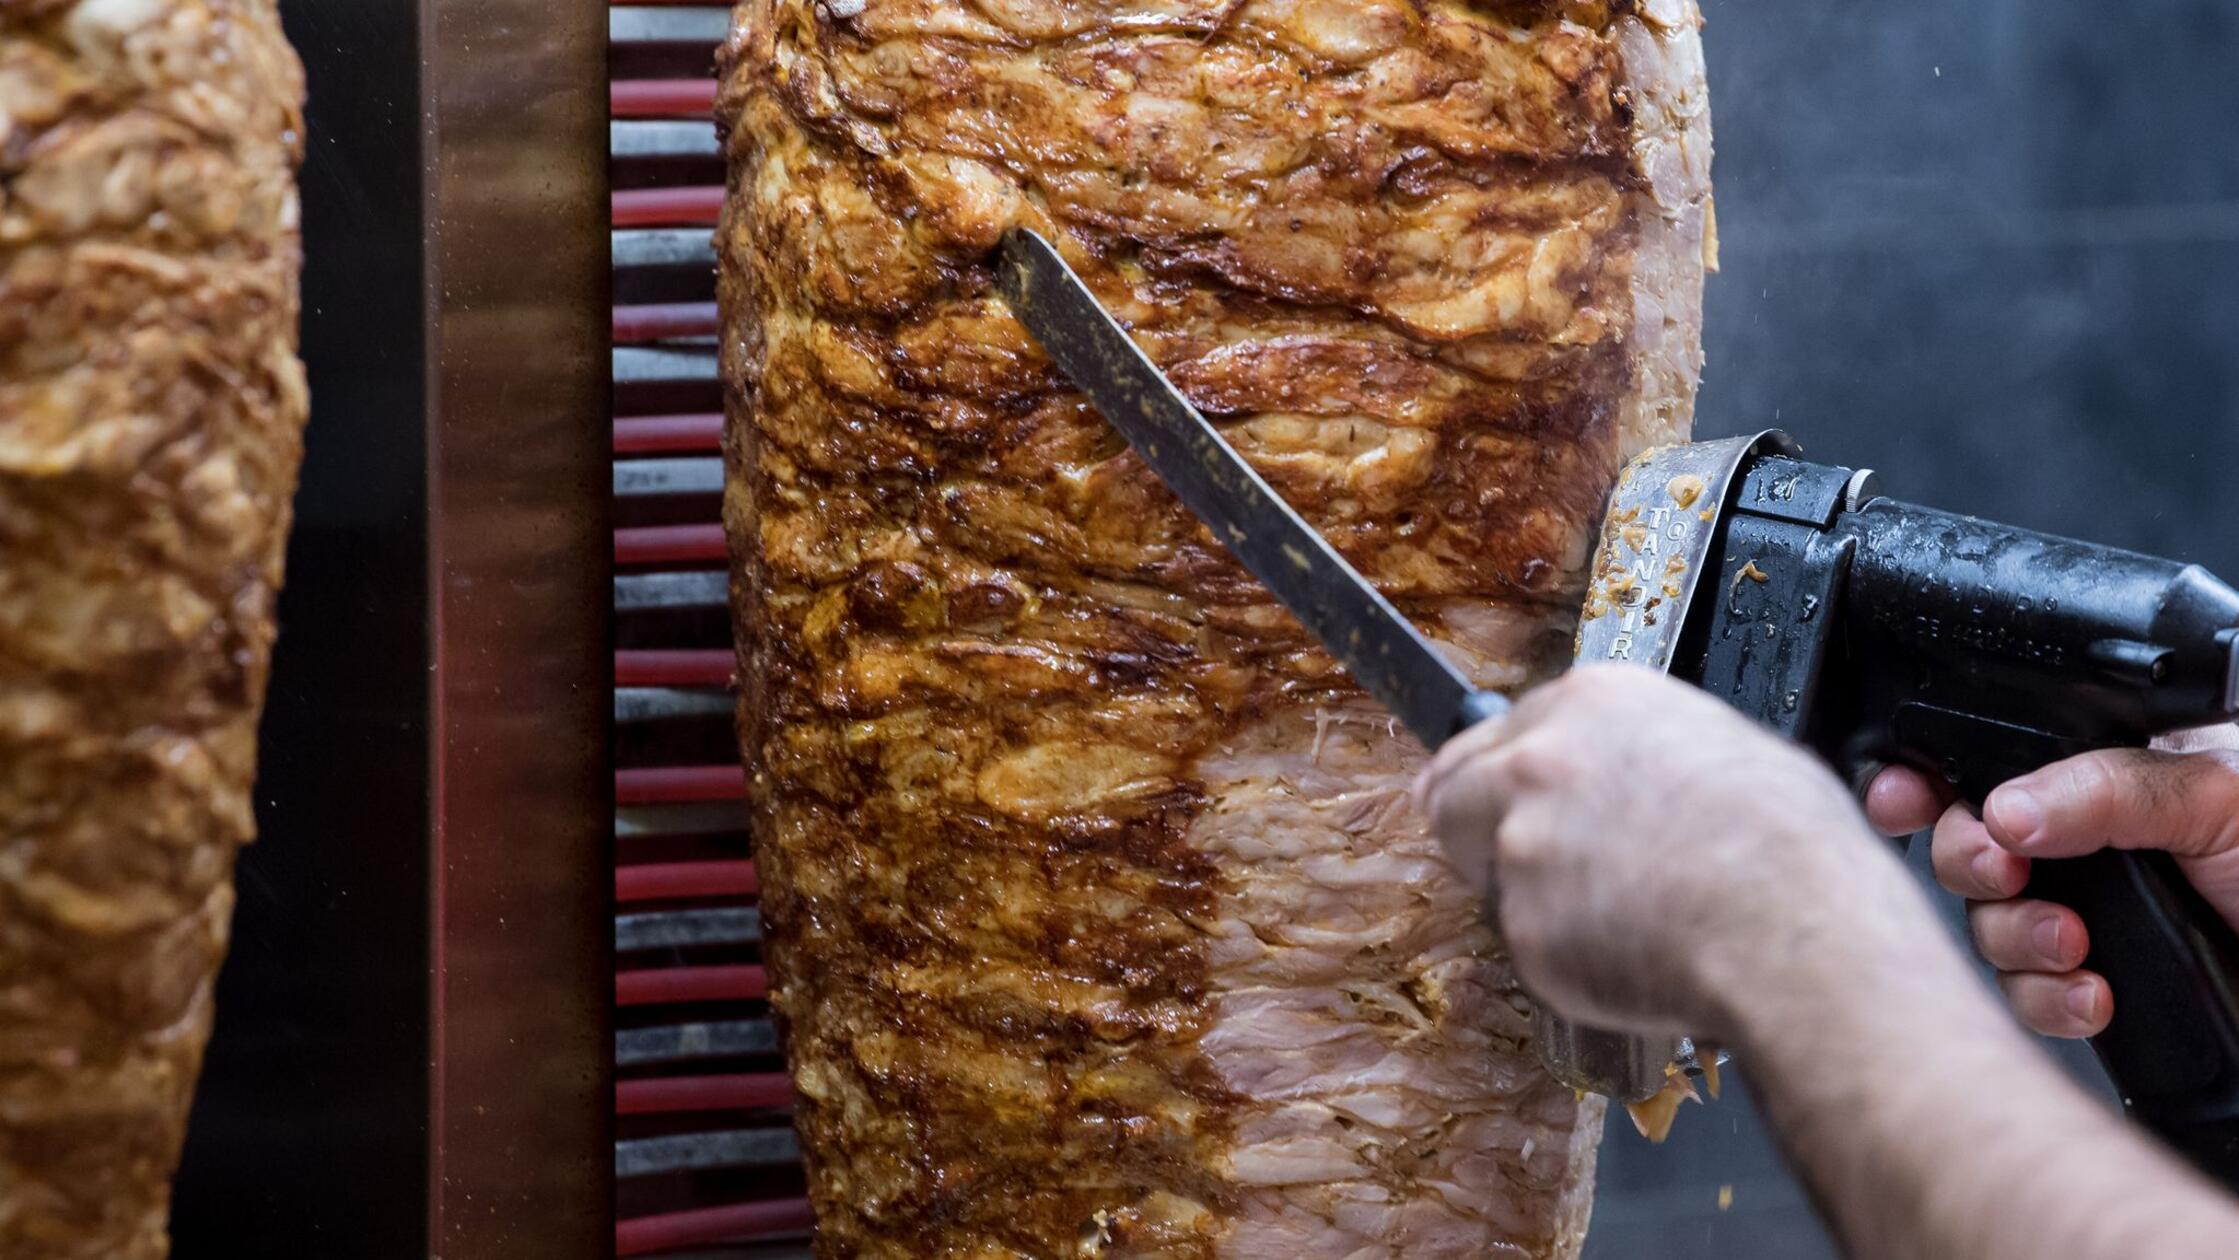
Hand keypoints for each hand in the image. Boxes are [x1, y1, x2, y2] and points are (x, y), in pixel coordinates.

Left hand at [1418, 666, 1926, 1040]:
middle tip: (1518, 866)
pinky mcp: (1523, 924)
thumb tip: (1631, 774)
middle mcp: (1540, 760)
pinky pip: (1530, 946)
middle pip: (1453, 790)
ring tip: (1618, 917)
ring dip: (1530, 898)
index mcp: (1593, 702)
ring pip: (1489, 876)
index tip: (1504, 800)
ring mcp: (1523, 842)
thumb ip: (1639, 750)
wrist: (1799, 930)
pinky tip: (1631, 955)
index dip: (1504, 777)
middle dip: (1476, 828)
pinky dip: (1566, 959)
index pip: (1499, 733)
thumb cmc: (1791, 846)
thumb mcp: (1725, 748)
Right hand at [1865, 728, 2238, 1037]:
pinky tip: (2094, 997)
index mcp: (2106, 771)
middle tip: (2007, 870)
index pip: (1990, 759)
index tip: (1905, 796)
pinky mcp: (2099, 982)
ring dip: (2017, 939)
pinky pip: (2029, 995)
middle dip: (1973, 862)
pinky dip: (2050, 1000)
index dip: (1931, 775)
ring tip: (2073, 948)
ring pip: (1989, 925)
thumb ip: (2107, 788)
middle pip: (1969, 843)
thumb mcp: (2217, 795)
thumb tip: (2002, 805)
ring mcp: (2091, 914)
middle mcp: (2087, 841)